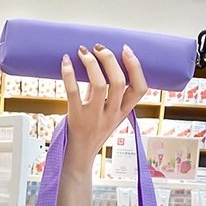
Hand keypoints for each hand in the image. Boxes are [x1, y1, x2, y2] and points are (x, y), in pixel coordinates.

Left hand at [61, 44, 147, 173]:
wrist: (77, 158)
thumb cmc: (91, 132)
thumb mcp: (105, 114)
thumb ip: (103, 92)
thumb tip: (95, 63)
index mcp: (123, 112)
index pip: (140, 89)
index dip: (136, 67)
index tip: (126, 49)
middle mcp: (111, 115)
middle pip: (119, 82)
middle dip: (109, 59)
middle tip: (99, 47)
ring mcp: (94, 118)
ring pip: (98, 85)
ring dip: (91, 63)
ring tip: (83, 51)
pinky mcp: (76, 119)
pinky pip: (73, 92)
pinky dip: (68, 74)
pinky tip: (65, 62)